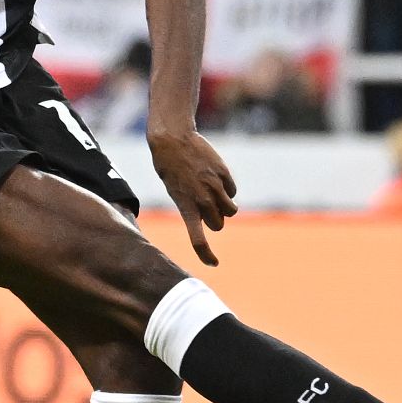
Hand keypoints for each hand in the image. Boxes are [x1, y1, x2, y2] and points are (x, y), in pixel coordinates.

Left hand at [147, 123, 235, 264]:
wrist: (173, 139)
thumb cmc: (169, 167)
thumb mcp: (176, 192)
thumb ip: (194, 207)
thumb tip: (213, 218)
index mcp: (186, 207)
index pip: (197, 239)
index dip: (206, 254)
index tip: (213, 263)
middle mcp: (203, 200)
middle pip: (218, 225)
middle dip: (214, 220)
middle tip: (204, 207)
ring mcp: (215, 187)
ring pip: (231, 211)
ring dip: (225, 208)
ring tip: (213, 195)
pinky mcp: (224, 174)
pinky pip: (232, 191)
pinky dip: (226, 189)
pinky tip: (214, 178)